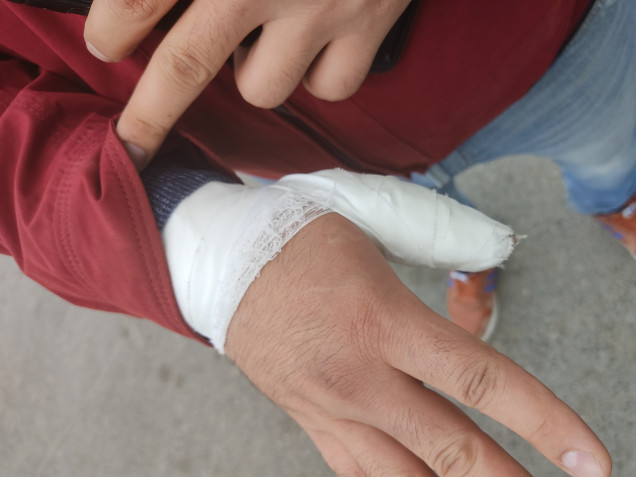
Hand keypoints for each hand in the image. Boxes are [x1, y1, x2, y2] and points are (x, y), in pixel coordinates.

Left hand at [84, 0, 411, 167]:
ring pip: (262, 87)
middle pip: (189, 64)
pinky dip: (314, 77)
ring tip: (262, 42)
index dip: (111, 28)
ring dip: (252, 73)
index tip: (104, 45)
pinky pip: (328, 88)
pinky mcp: (370, 25)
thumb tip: (138, 0)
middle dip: (151, 112)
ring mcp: (323, 8)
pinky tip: (311, 49)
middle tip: (133, 142)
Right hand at [225, 213, 610, 476]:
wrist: (220, 261)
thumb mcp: (373, 216)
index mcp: (382, 319)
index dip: (544, 423)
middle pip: (450, 451)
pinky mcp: (312, 424)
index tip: (592, 464)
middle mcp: (360, 376)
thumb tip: (497, 255)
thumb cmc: (300, 236)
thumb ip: (443, 236)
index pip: (480, 379)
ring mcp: (332, 409)